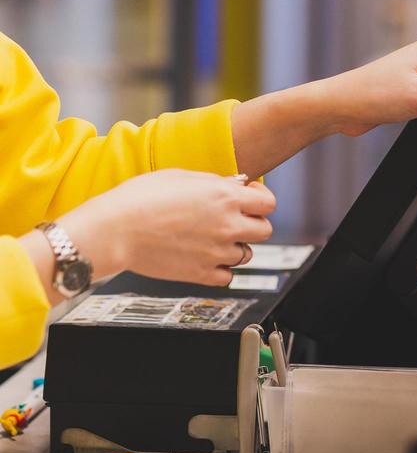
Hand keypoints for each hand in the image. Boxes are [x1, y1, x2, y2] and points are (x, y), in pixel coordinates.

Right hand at [61, 171, 275, 287]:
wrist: (112, 230)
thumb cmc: (138, 199)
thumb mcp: (179, 176)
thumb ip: (213, 181)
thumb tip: (236, 184)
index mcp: (224, 196)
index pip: (268, 203)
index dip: (260, 199)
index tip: (250, 198)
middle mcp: (227, 225)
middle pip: (264, 230)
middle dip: (252, 224)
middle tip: (234, 220)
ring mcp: (217, 251)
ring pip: (247, 254)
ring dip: (236, 246)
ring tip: (212, 238)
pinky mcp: (202, 274)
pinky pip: (227, 276)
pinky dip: (220, 269)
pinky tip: (205, 257)